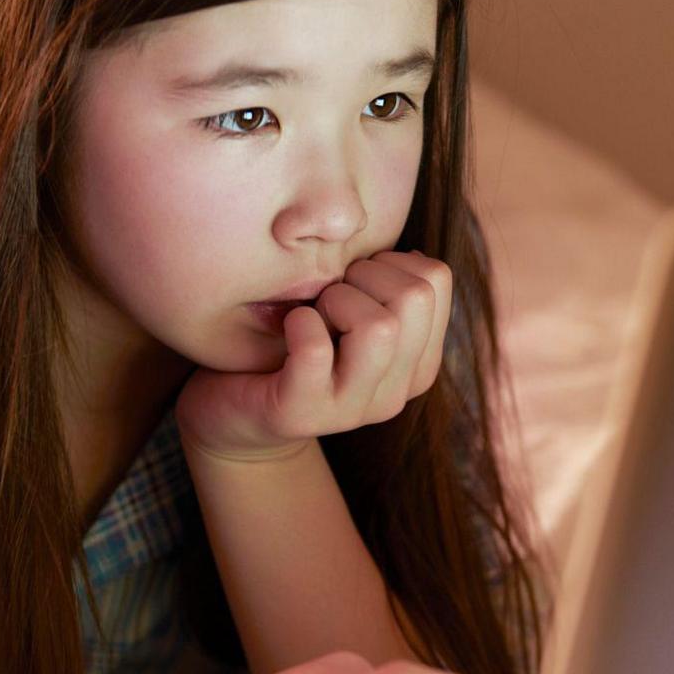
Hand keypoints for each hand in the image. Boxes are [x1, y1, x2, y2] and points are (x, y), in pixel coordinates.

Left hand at [177, 250, 452, 461]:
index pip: (437, 278)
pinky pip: (315, 349)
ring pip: (379, 327)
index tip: (354, 283)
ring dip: (335, 300)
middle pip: (414, 298)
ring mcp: (352, 409)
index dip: (389, 261)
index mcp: (418, 364)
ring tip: (312, 314)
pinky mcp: (302, 413)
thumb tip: (412, 256)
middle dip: (364, 276)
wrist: (236, 417)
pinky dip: (298, 323)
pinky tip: (288, 328)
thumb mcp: (350, 317)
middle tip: (329, 297)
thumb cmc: (294, 348)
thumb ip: (386, 292)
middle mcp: (396, 392)